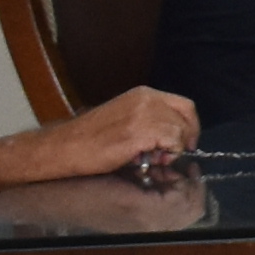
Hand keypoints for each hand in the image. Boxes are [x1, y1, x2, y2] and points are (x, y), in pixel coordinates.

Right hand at [39, 85, 195, 180]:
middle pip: (186, 118)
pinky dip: (168, 154)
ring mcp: (143, 114)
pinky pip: (172, 142)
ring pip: (180, 131)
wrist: (64, 146)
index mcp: (143, 94)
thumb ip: (150, 120)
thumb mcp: (125, 117)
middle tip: (168, 154)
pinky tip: (150, 160)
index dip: (191, 125)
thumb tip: (173, 136)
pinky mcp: (140, 132)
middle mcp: (146, 99)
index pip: (184, 105)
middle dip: (184, 139)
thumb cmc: (90, 138)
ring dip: (173, 149)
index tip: (186, 142)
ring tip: (153, 159)